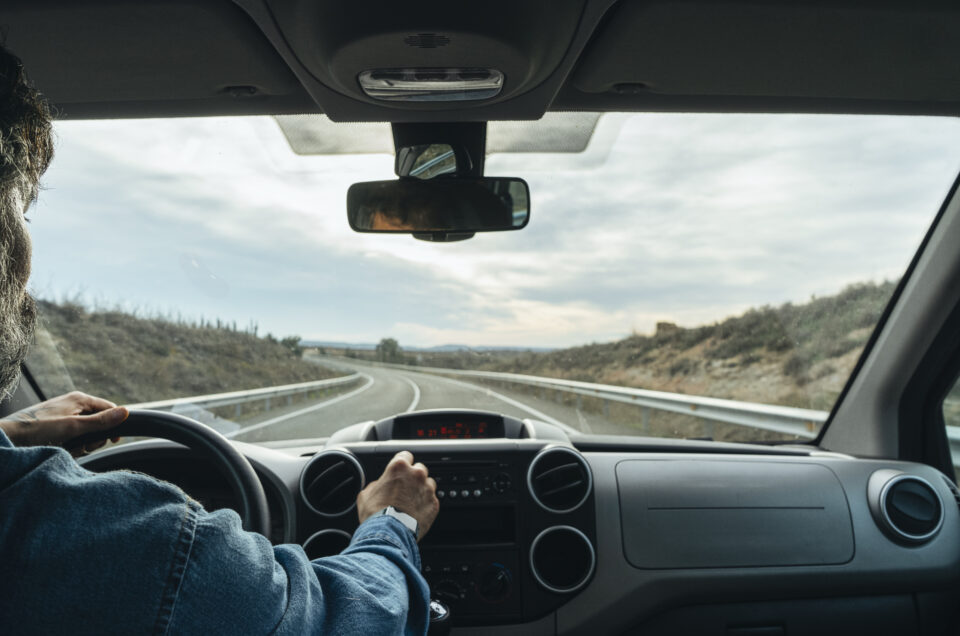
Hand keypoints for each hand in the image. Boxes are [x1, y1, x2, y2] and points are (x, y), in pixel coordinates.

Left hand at [0, 391, 127, 455]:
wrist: (9, 438)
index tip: (113, 440)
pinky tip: (61, 449)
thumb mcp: (73, 427)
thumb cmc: (37, 429)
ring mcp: (65, 416)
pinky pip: (73, 437)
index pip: (109, 408)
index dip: (113, 424)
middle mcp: (74, 405)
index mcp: (80, 399)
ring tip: (67, 448)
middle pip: (99, 423)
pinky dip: (71, 446)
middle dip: (94, 438)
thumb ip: (101, 421)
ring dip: (81, 444)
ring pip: (86, 433)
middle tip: (82, 445)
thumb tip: (126, 412)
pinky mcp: (57, 427)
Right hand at [357, 450, 438, 541]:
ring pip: (428, 484)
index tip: (401, 470)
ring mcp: (427, 488)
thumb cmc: (376, 514)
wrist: (389, 533)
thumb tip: (378, 486)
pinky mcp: (434, 503)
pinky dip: (426, 504)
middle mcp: (416, 474)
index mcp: (399, 467)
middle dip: (413, 477)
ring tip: (411, 502)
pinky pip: (432, 500)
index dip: (402, 463)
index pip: (405, 455)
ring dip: (421, 490)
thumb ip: (375, 485)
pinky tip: (416, 512)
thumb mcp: (366, 494)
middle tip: (404, 489)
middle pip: (419, 469)